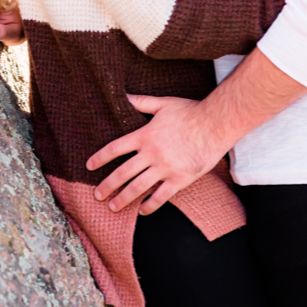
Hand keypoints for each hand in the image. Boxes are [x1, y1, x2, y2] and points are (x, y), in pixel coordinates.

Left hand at [86, 93, 229, 213]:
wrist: (216, 124)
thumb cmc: (190, 112)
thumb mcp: (162, 103)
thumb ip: (141, 102)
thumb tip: (122, 95)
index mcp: (144, 135)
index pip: (115, 148)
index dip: (100, 158)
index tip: (89, 167)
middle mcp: (151, 154)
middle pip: (123, 173)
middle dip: (107, 186)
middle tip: (97, 195)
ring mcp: (165, 168)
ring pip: (138, 187)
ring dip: (123, 199)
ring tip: (113, 206)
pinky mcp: (180, 179)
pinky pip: (161, 196)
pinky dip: (150, 205)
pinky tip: (142, 210)